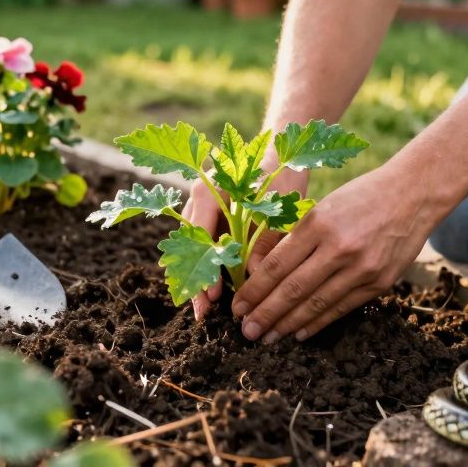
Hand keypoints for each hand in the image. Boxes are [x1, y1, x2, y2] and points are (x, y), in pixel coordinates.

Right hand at [188, 164, 308, 320]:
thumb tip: (255, 274)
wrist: (277, 155)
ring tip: (204, 311)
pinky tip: (211, 294)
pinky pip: (202, 248)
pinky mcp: (209, 220)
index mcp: (208, 191)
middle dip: (195, 281)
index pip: (201, 237)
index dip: (206, 268)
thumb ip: (265, 238)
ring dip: (198, 279)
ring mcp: (200, 211)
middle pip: (190, 248)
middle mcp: (197, 201)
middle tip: (202, 314)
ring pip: (193, 251)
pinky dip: (206, 269)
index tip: (213, 296)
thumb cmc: (277, 175)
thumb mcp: (276, 204)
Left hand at [231, 163, 435, 342]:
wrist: (412, 195)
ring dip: (287, 324)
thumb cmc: (361, 197)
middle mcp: (338, 248)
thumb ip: (297, 237)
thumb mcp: (323, 207)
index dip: (254, 290)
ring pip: (315, 304)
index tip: (237, 306)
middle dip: (265, 314)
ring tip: (267, 337)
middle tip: (246, 331)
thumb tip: (262, 272)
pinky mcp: (378, 283)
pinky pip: (341, 308)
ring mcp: (361, 268)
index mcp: (318, 223)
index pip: (276, 265)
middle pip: (293, 289)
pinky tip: (298, 332)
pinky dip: (317, 323)